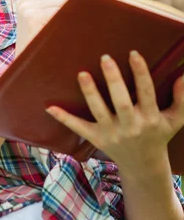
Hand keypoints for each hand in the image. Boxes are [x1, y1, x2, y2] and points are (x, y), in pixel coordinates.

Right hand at [15, 0, 78, 56]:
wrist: (28, 74)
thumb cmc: (43, 50)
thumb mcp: (45, 23)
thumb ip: (55, 5)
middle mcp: (25, 1)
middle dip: (72, 5)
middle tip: (69, 26)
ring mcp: (27, 8)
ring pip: (65, 0)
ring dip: (70, 16)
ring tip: (62, 33)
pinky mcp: (32, 17)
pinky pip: (62, 11)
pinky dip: (67, 24)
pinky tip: (61, 36)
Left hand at [45, 50, 183, 172]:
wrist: (143, 166)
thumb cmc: (158, 134)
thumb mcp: (175, 119)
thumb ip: (182, 99)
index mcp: (150, 118)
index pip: (147, 92)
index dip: (140, 73)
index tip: (133, 53)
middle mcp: (131, 126)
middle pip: (121, 101)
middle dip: (113, 80)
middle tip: (105, 58)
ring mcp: (112, 133)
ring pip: (99, 112)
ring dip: (90, 93)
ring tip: (82, 73)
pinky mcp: (97, 138)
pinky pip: (79, 128)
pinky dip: (64, 118)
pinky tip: (50, 107)